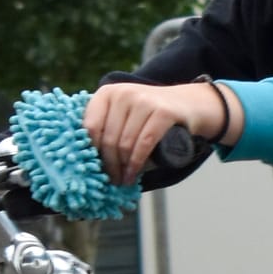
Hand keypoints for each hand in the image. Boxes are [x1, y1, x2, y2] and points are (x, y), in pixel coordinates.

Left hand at [84, 81, 231, 185]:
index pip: (90, 126)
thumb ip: (106, 127)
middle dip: (109, 165)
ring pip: (125, 144)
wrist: (186, 104)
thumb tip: (86, 160)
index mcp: (107, 93)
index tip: (95, 168)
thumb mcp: (123, 113)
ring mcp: (144, 101)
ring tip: (123, 179)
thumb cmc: (149, 116)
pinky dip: (137, 163)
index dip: (91, 151)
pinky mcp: (163, 112)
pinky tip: (133, 174)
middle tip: (112, 179)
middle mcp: (124, 93)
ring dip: (123, 167)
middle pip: (108, 138)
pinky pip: (144, 144)